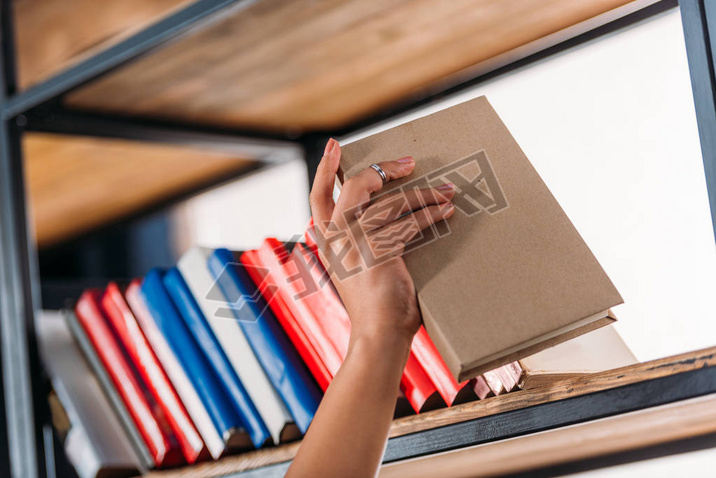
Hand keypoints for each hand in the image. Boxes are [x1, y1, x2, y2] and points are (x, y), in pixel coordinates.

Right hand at [309, 138, 455, 345]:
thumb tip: (382, 215)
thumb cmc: (373, 304)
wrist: (377, 335)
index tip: (334, 145)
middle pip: (356, 186)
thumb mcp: (353, 269)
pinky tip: (445, 212)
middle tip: (409, 163)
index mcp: (327, 241)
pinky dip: (431, 215)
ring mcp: (354, 245)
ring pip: (391, 203)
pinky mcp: (376, 253)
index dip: (324, 168)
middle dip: (384, 169)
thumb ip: (355, 243)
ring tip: (446, 192)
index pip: (318, 196)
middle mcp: (335, 239)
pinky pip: (408, 223)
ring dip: (423, 194)